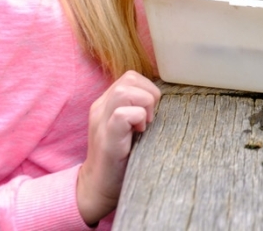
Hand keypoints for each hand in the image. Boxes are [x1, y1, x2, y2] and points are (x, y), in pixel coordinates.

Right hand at [76, 70, 160, 225]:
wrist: (99, 185)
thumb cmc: (122, 155)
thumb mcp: (130, 126)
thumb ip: (138, 108)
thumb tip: (163, 98)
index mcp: (107, 103)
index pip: (130, 77)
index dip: (147, 88)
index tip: (151, 110)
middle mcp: (101, 108)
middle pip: (128, 78)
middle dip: (148, 93)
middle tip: (150, 117)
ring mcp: (101, 121)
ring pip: (123, 91)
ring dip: (143, 104)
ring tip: (145, 123)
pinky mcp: (106, 137)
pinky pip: (121, 115)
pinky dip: (137, 119)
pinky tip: (139, 133)